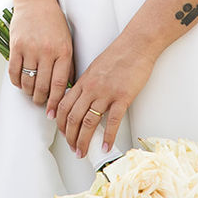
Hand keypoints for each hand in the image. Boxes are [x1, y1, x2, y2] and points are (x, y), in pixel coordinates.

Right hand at [8, 0, 72, 113]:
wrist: (35, 1)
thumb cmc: (54, 22)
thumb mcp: (67, 41)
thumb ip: (67, 63)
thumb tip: (67, 88)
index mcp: (63, 51)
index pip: (60, 84)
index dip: (56, 102)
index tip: (52, 113)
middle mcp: (47, 51)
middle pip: (42, 86)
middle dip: (41, 100)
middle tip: (41, 103)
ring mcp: (30, 48)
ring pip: (28, 82)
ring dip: (29, 92)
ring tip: (31, 93)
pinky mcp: (16, 46)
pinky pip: (14, 72)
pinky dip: (17, 82)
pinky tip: (20, 83)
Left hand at [54, 35, 155, 156]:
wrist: (137, 45)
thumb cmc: (119, 55)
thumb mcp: (96, 67)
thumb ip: (87, 84)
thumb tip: (82, 100)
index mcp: (84, 81)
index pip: (64, 105)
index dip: (60, 123)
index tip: (62, 133)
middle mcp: (91, 88)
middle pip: (73, 117)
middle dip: (70, 137)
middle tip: (72, 149)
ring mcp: (106, 93)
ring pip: (88, 122)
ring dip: (83, 140)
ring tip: (82, 152)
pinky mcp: (123, 97)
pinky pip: (113, 121)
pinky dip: (108, 136)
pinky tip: (105, 146)